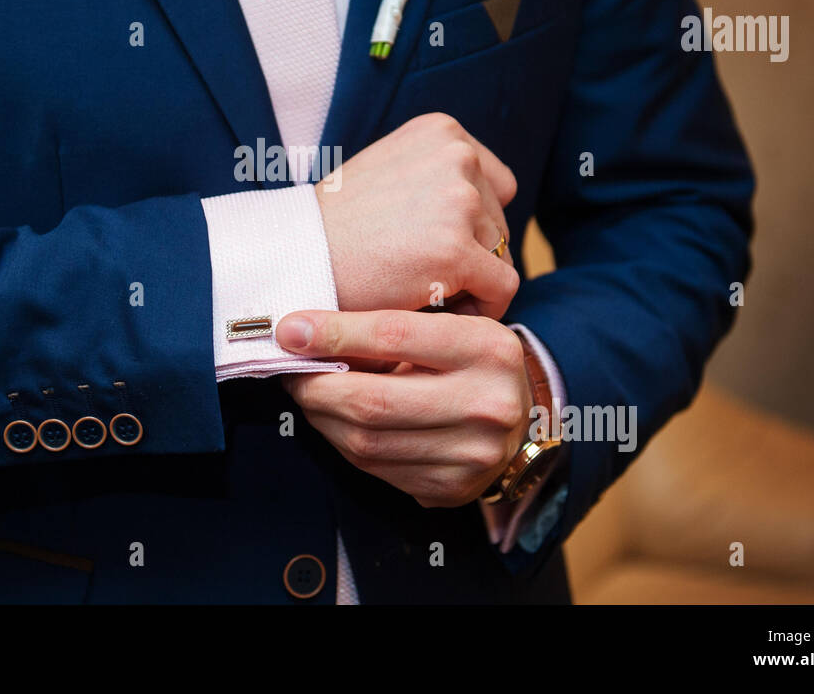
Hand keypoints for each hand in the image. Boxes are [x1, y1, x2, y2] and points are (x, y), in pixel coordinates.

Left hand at [277, 308, 528, 507]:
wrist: (522, 419)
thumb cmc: (471, 360)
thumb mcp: (451, 325)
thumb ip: (392, 324)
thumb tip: (308, 331)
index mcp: (488, 348)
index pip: (394, 334)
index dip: (334, 332)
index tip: (291, 330)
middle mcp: (488, 405)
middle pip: (373, 401)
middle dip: (316, 385)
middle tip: (291, 370)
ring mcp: (472, 455)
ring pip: (366, 441)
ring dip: (321, 417)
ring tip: (308, 393)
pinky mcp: (451, 488)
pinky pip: (375, 469)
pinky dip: (342, 442)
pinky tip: (335, 421)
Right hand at [315, 112, 518, 318]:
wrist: (293, 257)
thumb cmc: (334, 226)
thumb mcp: (388, 170)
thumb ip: (434, 175)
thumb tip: (482, 203)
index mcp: (441, 131)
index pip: (494, 184)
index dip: (471, 223)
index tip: (436, 243)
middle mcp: (457, 155)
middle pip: (499, 220)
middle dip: (470, 252)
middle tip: (420, 271)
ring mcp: (459, 201)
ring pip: (500, 254)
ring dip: (470, 279)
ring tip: (420, 286)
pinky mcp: (456, 251)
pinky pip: (501, 287)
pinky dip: (480, 307)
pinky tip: (439, 309)